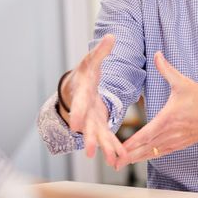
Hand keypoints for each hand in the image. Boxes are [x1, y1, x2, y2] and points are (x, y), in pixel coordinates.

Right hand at [62, 34, 125, 167]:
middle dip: (89, 138)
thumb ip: (101, 51)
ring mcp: (91, 119)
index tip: (76, 125)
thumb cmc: (85, 72)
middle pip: (87, 126)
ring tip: (113, 161)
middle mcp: (85, 110)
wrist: (79, 85)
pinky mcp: (99, 124)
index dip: (79, 114)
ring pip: (98, 135)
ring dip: (105, 148)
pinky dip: (112, 147)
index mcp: (83, 93)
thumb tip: (111, 36)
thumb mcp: (91, 60)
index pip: (80, 104)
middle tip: (91, 151)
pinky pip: (106, 137)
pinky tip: (120, 159)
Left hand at [115, 51, 197, 168]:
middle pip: (146, 147)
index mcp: (169, 118)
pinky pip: (162, 153)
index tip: (120, 148)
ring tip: (121, 163)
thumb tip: (157, 54)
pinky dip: (149, 156)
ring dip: (137, 158)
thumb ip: (167, 69)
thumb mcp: (183, 82)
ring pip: (153, 152)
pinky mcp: (180, 144)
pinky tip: (140, 158)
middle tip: (114, 162)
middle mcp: (171, 133)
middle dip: (129, 155)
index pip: (147, 133)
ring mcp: (175, 141)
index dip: (132, 142)